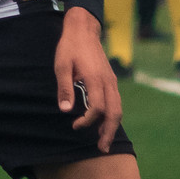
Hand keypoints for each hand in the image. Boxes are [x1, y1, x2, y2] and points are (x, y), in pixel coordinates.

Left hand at [55, 6, 121, 151]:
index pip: (97, 108)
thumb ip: (65, 88)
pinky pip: (116, 102)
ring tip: (104, 140)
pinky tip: (104, 123)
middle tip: (102, 148)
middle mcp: (108, 82)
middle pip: (114, 112)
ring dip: (112, 125)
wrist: (84, 30)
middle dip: (108, 131)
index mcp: (95, 79)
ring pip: (118, 108)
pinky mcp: (111, 80)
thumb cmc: (70, 47)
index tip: (75, 126)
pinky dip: (113, 115)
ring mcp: (112, 81)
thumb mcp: (61, 66)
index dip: (87, 121)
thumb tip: (65, 111)